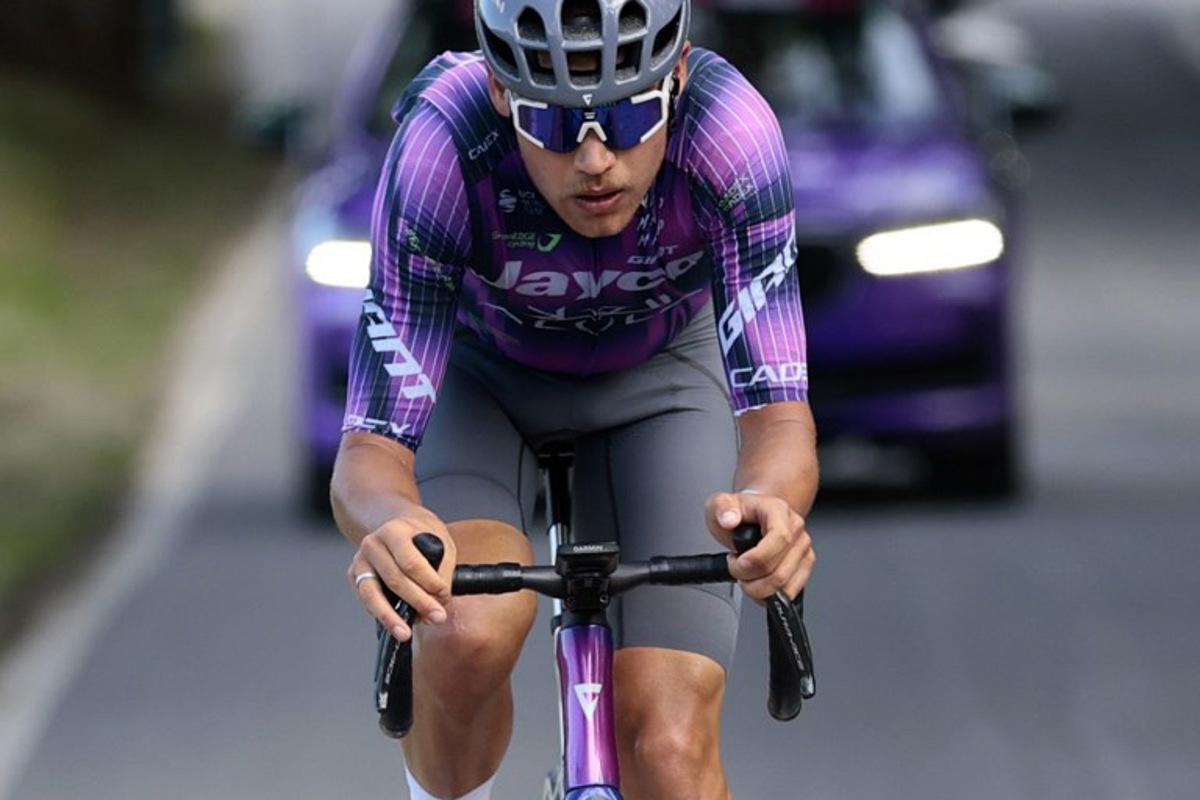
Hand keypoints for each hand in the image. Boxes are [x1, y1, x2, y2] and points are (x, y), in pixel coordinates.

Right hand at [346, 506, 455, 641]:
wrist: (398, 524)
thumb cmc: (421, 534)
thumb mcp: (441, 542)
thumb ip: (442, 571)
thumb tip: (439, 601)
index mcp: (394, 530)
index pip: (410, 561)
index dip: (428, 582)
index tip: (443, 595)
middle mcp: (372, 544)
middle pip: (394, 580)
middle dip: (418, 602)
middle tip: (436, 616)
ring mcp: (360, 561)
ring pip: (371, 594)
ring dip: (390, 616)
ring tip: (405, 633)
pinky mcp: (354, 577)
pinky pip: (366, 600)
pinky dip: (382, 613)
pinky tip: (396, 623)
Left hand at [705, 491, 814, 603]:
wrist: (752, 517)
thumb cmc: (740, 513)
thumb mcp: (721, 504)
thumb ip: (722, 508)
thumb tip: (729, 519)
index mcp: (779, 511)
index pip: (780, 538)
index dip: (757, 559)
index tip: (737, 562)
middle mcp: (796, 530)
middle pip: (780, 570)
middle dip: (750, 578)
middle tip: (735, 568)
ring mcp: (803, 550)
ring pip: (785, 585)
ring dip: (757, 589)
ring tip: (745, 575)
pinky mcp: (804, 567)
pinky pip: (790, 592)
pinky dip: (769, 596)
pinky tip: (757, 584)